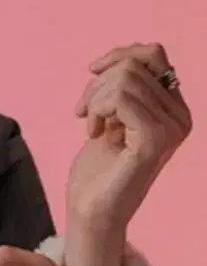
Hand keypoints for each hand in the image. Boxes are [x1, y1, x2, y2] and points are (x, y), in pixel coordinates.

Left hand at [68, 42, 192, 231]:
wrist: (92, 211)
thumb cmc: (98, 168)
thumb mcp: (112, 116)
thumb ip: (124, 88)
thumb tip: (124, 57)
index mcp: (174, 108)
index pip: (155, 54)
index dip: (120, 54)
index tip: (93, 70)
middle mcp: (180, 117)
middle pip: (134, 65)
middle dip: (97, 85)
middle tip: (85, 114)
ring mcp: (171, 129)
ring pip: (125, 78)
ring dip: (94, 99)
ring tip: (91, 125)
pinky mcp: (155, 140)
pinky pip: (121, 98)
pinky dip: (97, 109)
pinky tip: (93, 132)